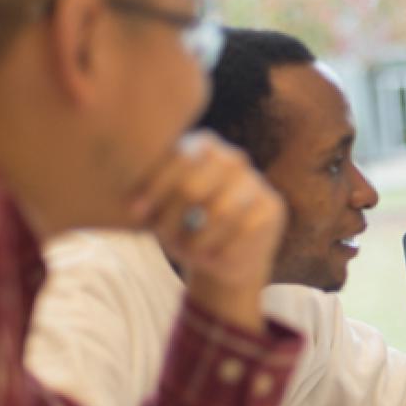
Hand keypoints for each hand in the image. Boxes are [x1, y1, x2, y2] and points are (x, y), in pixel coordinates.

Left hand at [130, 131, 284, 331]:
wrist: (225, 259)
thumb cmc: (184, 229)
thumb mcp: (161, 213)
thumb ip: (150, 201)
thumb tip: (132, 208)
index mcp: (202, 146)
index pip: (177, 158)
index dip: (154, 188)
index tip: (137, 213)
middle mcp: (233, 158)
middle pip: (193, 187)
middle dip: (173, 218)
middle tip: (164, 238)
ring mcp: (256, 181)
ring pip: (220, 212)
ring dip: (197, 239)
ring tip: (188, 252)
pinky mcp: (273, 207)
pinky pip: (242, 232)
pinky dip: (221, 250)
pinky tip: (212, 258)